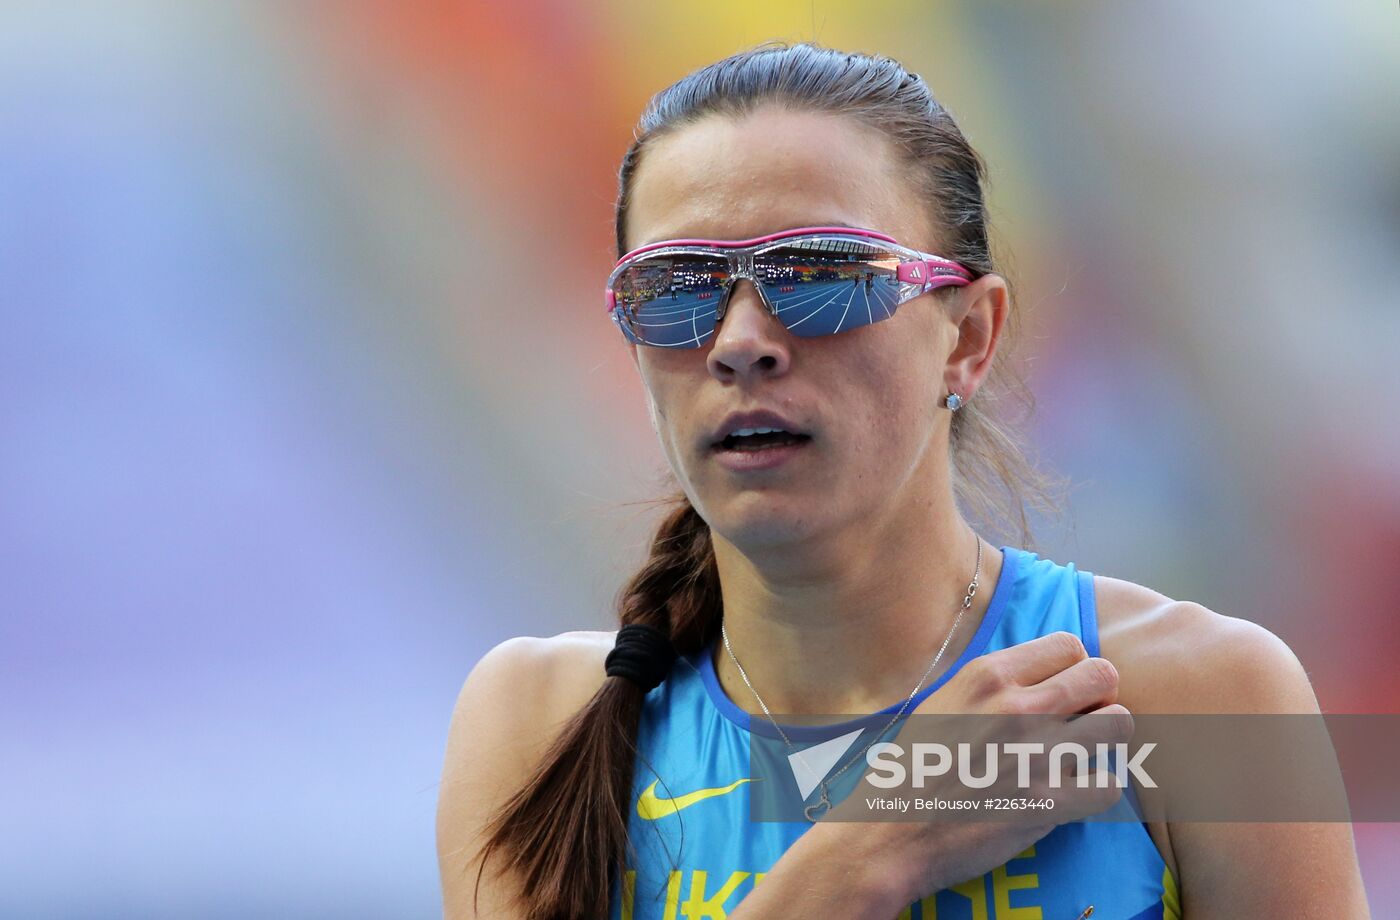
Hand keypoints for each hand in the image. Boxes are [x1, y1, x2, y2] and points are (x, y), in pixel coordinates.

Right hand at [816, 631, 1131, 906]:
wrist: (891, 832)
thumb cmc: (912, 768)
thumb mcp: (943, 703)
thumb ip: (992, 686)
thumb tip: (1039, 677)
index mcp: (988, 675)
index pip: (1069, 644)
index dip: (1074, 667)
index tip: (1065, 690)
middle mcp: (1018, 706)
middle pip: (1104, 675)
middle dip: (1100, 697)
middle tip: (1082, 722)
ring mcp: (1037, 754)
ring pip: (1120, 724)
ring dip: (1106, 741)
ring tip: (1082, 756)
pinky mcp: (1049, 803)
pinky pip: (1110, 785)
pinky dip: (1097, 791)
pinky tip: (1075, 794)